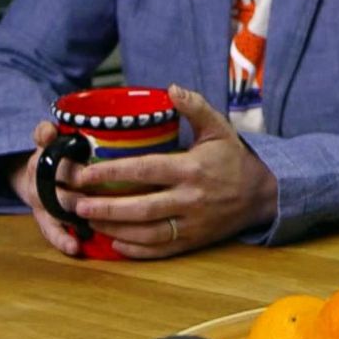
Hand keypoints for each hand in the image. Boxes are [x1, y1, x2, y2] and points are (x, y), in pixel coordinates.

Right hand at [8, 120, 84, 257]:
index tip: (80, 164)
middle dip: (74, 193)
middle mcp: (39, 182)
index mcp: (42, 158)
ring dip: (71, 219)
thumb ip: (46, 132)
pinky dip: (62, 240)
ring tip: (88, 225)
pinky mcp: (46, 221)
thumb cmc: (54, 154)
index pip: (50, 157)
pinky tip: (76, 247)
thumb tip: (48, 130)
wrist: (34, 176)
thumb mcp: (48, 139)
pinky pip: (51, 232)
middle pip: (55, 188)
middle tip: (95, 197)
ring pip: (54, 212)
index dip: (63, 161)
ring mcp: (42, 204)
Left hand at [69, 85, 277, 258]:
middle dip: (105, 208)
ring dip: (114, 229)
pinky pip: (160, 249)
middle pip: (141, 207)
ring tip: (87, 222)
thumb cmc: (234, 159)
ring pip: (146, 232)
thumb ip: (195, 107)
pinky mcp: (193, 241)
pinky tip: (114, 241)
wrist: (263, 194)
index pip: (146, 170)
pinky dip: (135, 249)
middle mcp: (190, 199)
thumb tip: (170, 88)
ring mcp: (192, 223)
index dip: (112, 173)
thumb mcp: (219, 128)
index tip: (85, 173)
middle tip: (76, 204)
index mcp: (192, 169)